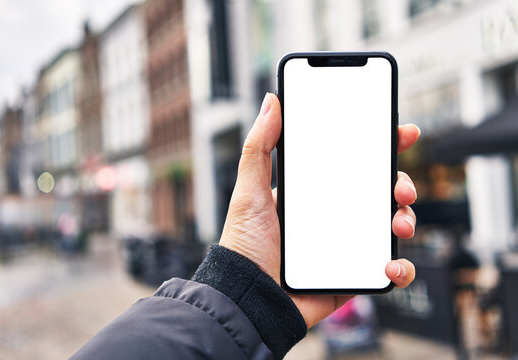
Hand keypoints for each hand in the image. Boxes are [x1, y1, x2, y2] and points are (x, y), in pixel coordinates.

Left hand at [220, 93, 419, 327]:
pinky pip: (388, 267)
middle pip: (380, 191)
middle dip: (401, 183)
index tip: (401, 133)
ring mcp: (347, 244)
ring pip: (390, 225)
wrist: (249, 299)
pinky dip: (400, 266)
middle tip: (400, 187)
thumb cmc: (244, 245)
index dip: (380, 147)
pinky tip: (391, 264)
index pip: (353, 163)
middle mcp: (334, 215)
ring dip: (406, 219)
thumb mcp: (249, 191)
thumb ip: (259, 146)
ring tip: (399, 223)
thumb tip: (271, 100)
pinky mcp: (353, 273)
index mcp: (315, 192)